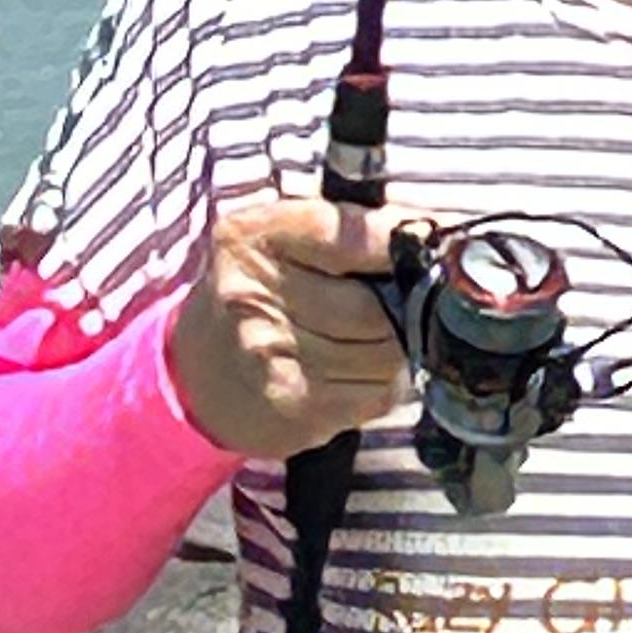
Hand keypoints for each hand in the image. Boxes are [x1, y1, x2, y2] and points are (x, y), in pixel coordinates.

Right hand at [168, 197, 409, 458]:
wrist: (201, 374)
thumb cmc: (260, 292)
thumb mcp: (281, 237)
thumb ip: (347, 227)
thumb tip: (430, 230)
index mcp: (254, 237)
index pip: (352, 233)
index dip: (402, 240)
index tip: (427, 241)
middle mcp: (254, 296)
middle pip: (377, 306)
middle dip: (400, 306)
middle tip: (390, 303)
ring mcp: (271, 356)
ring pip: (386, 353)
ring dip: (394, 348)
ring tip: (367, 339)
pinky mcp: (294, 405)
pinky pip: (378, 393)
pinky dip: (382, 383)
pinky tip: (353, 372)